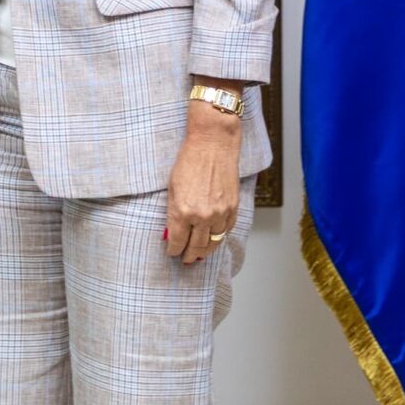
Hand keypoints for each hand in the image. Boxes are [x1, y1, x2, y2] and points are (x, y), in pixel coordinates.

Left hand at [163, 93, 241, 265]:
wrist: (213, 144)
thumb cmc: (189, 161)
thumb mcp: (172, 187)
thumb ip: (172, 212)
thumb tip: (172, 232)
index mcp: (183, 211)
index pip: (178, 242)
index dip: (174, 250)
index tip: (172, 252)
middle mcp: (202, 216)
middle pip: (197, 247)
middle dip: (189, 256)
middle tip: (185, 260)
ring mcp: (220, 213)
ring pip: (214, 243)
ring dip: (206, 251)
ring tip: (199, 255)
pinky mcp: (233, 208)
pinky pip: (226, 230)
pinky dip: (219, 237)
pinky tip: (214, 239)